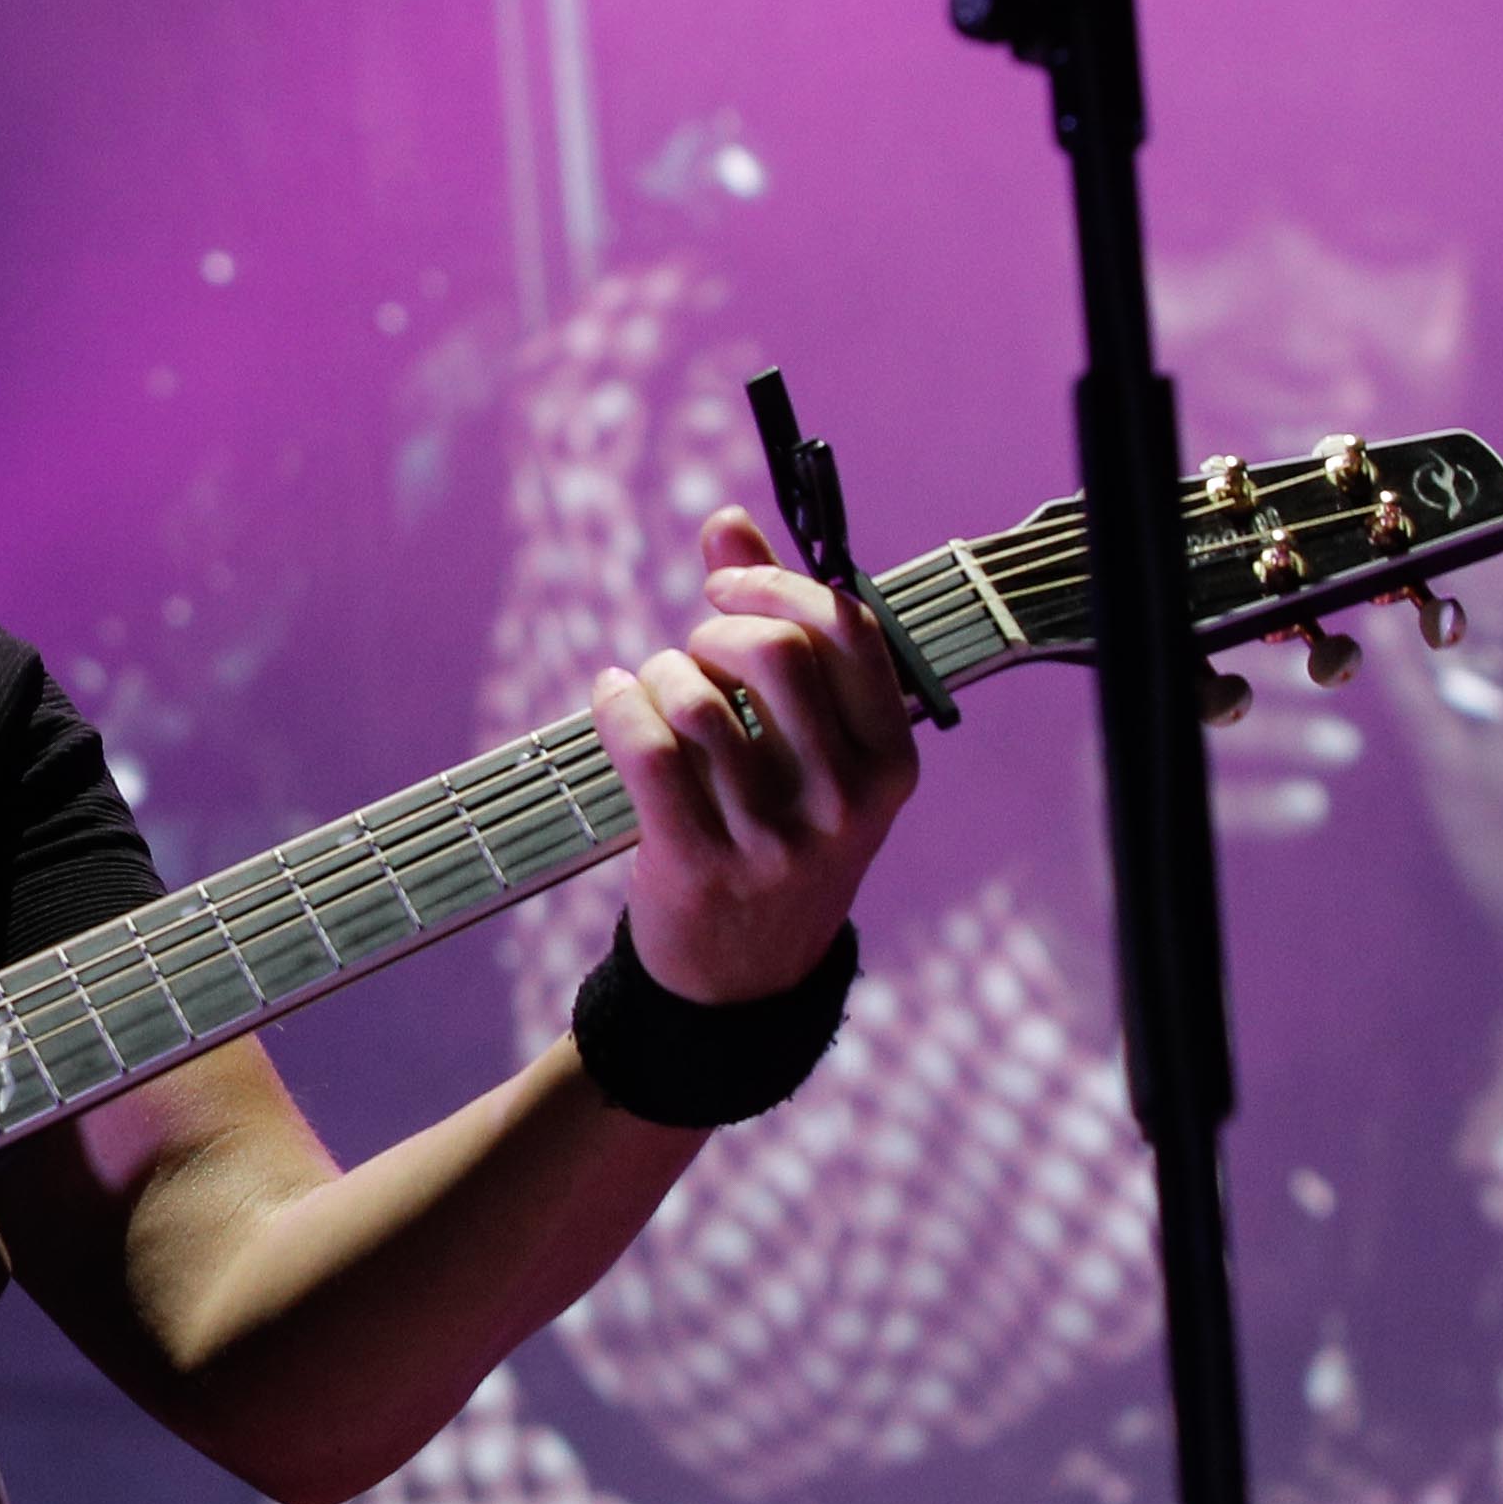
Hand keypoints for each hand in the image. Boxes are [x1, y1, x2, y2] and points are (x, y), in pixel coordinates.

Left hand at [587, 505, 924, 1006]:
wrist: (743, 982)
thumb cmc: (776, 836)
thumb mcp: (807, 748)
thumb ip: (777, 627)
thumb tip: (726, 522)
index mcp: (889, 762)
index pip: (848, 629)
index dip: (776, 584)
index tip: (727, 589)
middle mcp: (844, 801)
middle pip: (774, 650)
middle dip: (714, 628)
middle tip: (693, 650)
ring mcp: (774, 839)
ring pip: (699, 699)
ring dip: (659, 673)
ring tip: (654, 689)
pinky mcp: (700, 865)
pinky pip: (648, 748)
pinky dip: (618, 703)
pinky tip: (613, 696)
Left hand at [1403, 557, 1502, 1061]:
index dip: (1488, 543)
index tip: (1444, 497)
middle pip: (1490, 611)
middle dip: (1440, 557)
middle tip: (1391, 508)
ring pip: (1456, 653)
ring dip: (1413, 599)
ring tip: (1374, 550)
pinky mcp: (1469, 787)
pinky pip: (1430, 714)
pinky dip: (1401, 666)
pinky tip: (1373, 623)